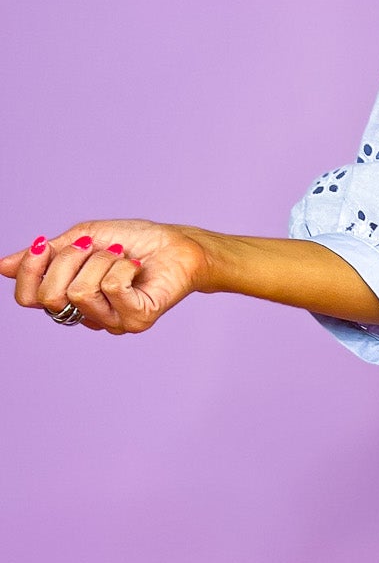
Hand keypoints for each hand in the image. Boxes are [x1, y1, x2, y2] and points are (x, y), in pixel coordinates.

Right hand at [0, 221, 208, 333]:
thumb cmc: (132, 241)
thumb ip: (44, 257)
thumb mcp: (80, 240)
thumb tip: (2, 267)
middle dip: (69, 261)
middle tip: (95, 249)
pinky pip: (112, 289)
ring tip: (120, 256)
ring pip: (81, 291)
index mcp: (69, 299)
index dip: (31, 270)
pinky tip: (135, 266)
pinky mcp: (138, 319)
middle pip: (51, 297)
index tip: (45, 245)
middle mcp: (88, 317)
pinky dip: (121, 266)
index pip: (29, 299)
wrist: (176, 244)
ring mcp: (113, 322)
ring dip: (100, 260)